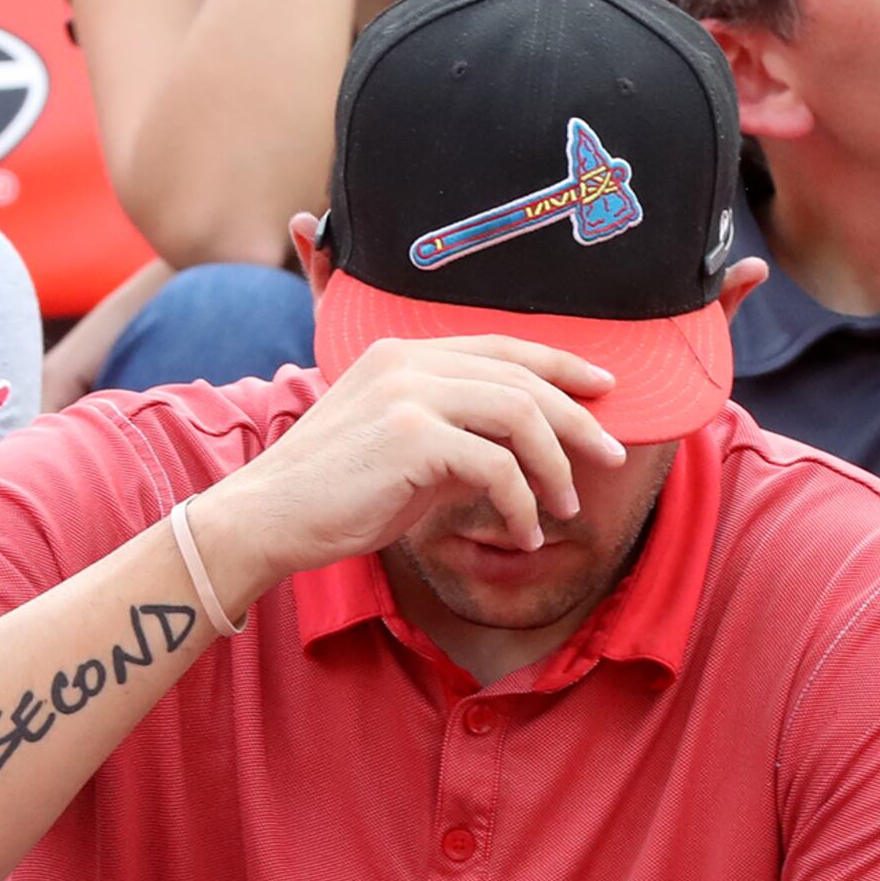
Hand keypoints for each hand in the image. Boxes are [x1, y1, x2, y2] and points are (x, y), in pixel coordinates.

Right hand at [190, 332, 628, 596]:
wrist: (267, 518)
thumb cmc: (333, 492)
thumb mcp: (401, 450)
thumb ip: (455, 436)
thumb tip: (518, 456)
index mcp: (404, 352)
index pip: (504, 345)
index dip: (562, 363)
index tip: (604, 389)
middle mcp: (409, 361)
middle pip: (523, 379)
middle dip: (578, 421)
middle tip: (611, 457)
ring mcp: (410, 395)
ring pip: (521, 417)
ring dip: (556, 468)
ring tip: (566, 508)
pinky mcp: (412, 439)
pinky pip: (497, 467)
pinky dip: (521, 506)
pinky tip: (524, 534)